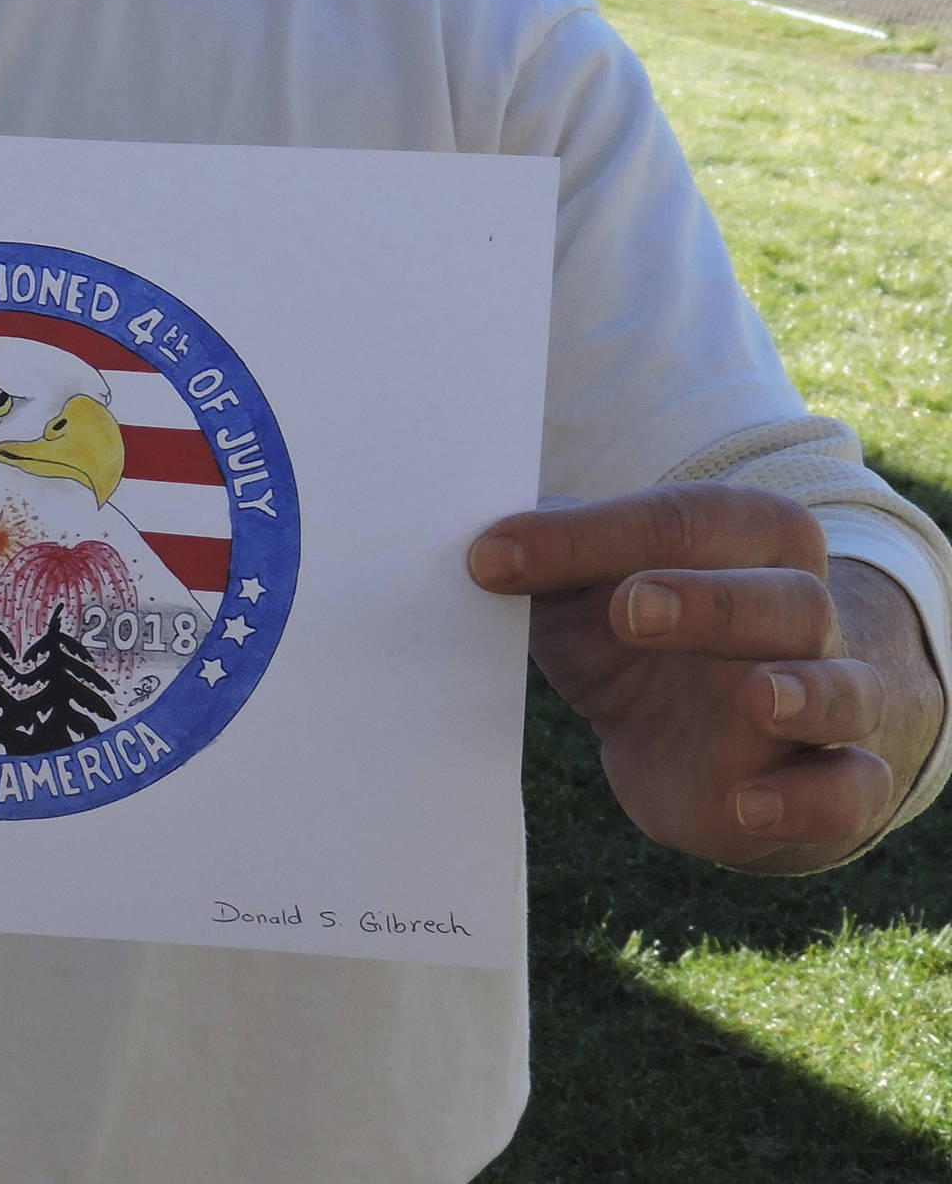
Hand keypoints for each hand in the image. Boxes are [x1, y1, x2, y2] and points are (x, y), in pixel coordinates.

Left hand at [469, 484, 944, 872]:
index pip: (684, 520)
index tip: (492, 557)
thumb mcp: (575, 589)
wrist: (686, 740)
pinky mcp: (828, 786)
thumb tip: (474, 547)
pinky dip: (811, 804)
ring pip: (843, 690)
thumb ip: (537, 557)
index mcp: (746, 536)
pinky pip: (852, 791)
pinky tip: (748, 806)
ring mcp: (827, 700)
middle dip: (715, 603)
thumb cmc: (630, 633)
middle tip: (631, 609)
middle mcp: (802, 610)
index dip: (591, 535)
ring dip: (807, 694)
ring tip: (758, 702)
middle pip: (787, 596)